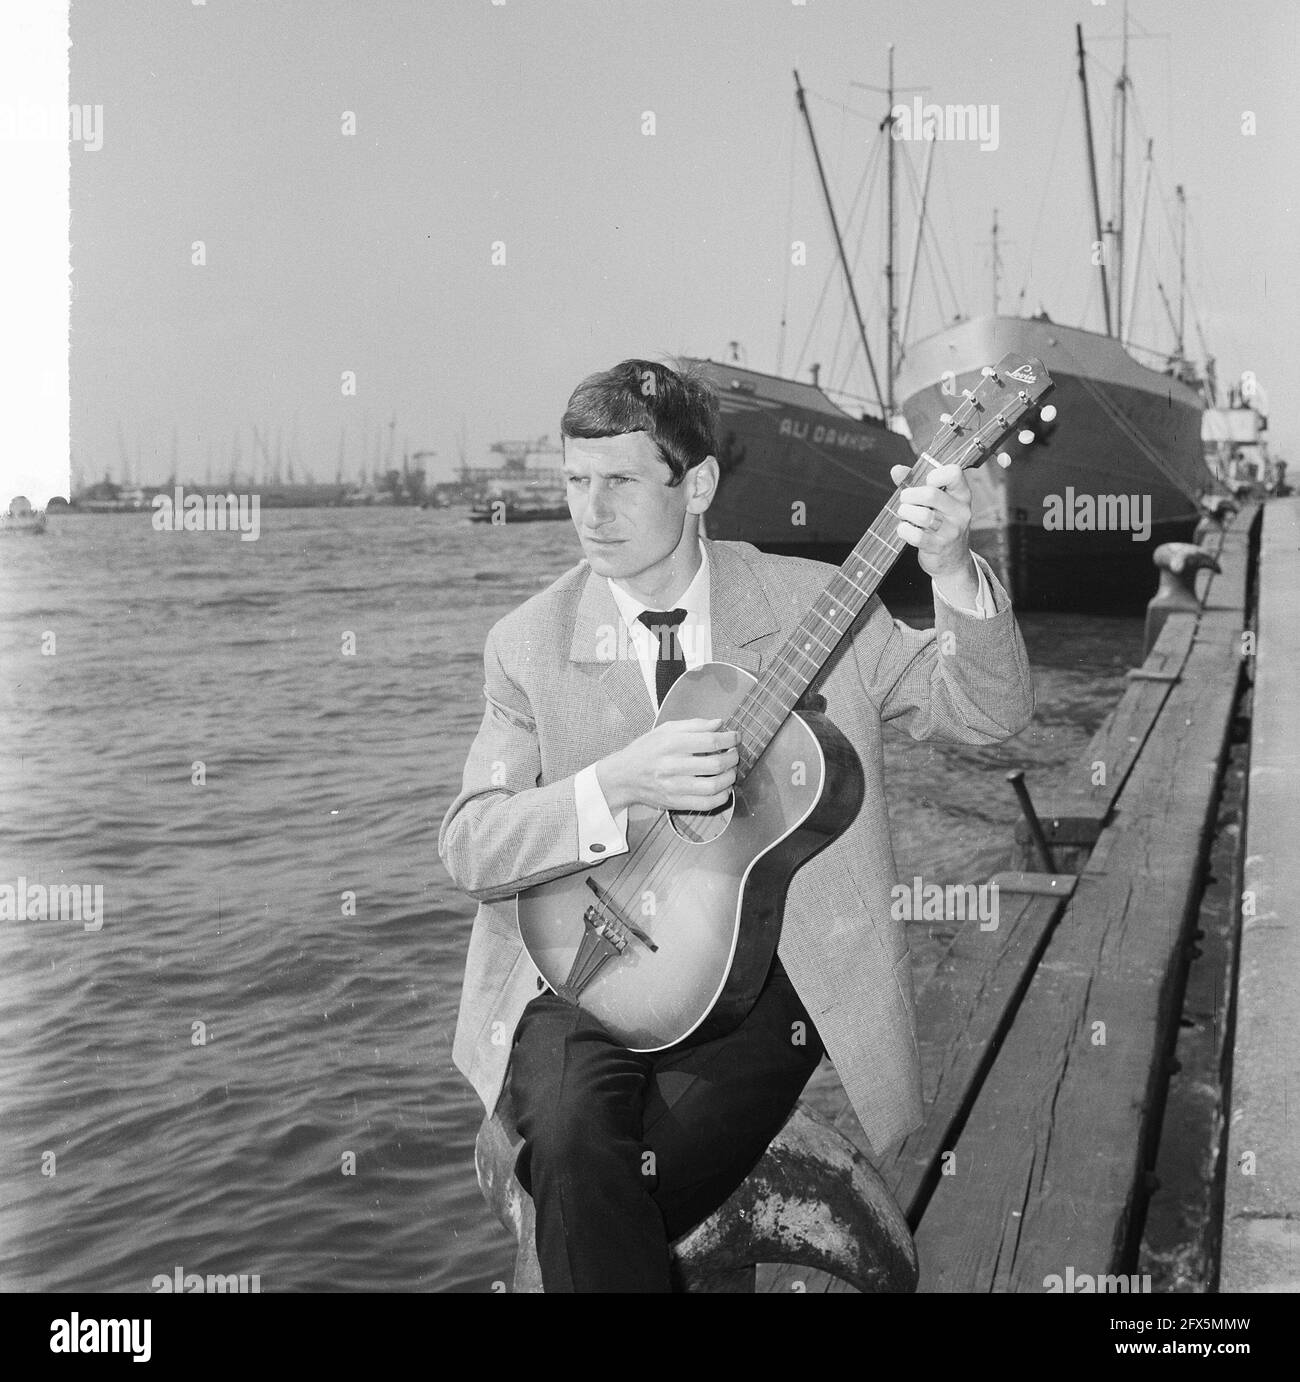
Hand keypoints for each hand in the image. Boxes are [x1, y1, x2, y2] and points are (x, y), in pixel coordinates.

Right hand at [595, 717, 739, 813]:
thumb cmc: (646, 750)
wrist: (624, 776)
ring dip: (730, 777)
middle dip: (733, 758)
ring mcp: (674, 787)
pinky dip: (722, 796)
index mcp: (671, 744)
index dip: (729, 739)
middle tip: (734, 754)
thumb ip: (694, 725)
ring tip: (731, 770)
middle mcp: (672, 766)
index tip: (735, 737)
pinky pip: (707, 804)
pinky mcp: (676, 803)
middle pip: (716, 764)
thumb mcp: (666, 729)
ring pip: (714, 786)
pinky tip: (724, 788)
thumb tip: (719, 724)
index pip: (710, 741)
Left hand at [891, 461, 976, 585]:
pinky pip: (915, 535)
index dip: (934, 474)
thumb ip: (916, 483)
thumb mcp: (935, 502)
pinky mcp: (938, 547)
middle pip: (930, 494)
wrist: (952, 561)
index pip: (954, 473)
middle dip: (909, 495)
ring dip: (905, 512)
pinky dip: (904, 530)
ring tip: (904, 514)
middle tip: (905, 500)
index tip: (926, 482)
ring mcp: (951, 531)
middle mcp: (960, 512)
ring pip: (922, 515)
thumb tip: (896, 469)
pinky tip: (905, 529)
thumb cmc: (940, 524)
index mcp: (962, 495)